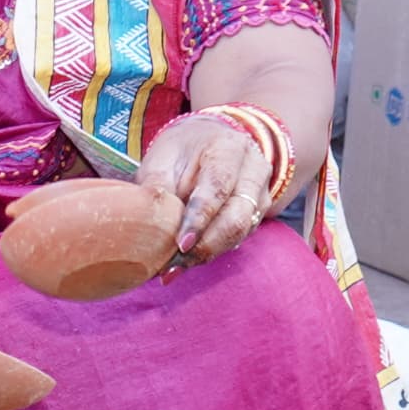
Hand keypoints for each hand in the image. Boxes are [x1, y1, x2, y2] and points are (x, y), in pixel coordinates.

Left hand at [140, 109, 284, 263]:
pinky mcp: (258, 213)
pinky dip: (212, 252)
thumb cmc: (183, 150)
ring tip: (174, 267)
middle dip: (205, 246)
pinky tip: (188, 259)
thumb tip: (148, 222)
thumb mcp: (163, 157)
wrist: (211, 142)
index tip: (181, 244)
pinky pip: (238, 238)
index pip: (217, 188)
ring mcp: (261, 194)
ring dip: (207, 253)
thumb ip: (157, 186)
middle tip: (172, 265)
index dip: (199, 219)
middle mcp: (253, 171)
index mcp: (229, 149)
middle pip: (237, 217)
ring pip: (240, 232)